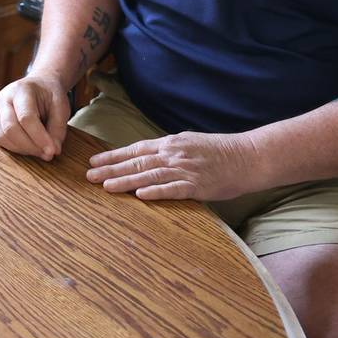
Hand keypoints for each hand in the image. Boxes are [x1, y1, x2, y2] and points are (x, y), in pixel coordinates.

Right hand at [0, 73, 69, 161]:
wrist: (39, 85)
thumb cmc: (49, 94)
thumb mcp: (61, 106)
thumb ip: (58, 128)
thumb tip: (54, 150)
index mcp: (21, 90)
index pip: (26, 117)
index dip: (39, 137)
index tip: (52, 151)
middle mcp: (4, 99)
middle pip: (10, 128)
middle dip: (30, 146)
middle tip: (48, 154)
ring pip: (2, 136)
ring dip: (22, 149)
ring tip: (40, 150)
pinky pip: (0, 140)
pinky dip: (15, 148)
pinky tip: (30, 147)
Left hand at [86, 131, 262, 200]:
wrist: (248, 156)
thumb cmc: (220, 151)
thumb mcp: (190, 143)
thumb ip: (169, 150)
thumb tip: (150, 156)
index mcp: (171, 143)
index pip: (135, 149)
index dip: (113, 155)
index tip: (94, 161)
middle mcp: (174, 154)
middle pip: (136, 162)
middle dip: (110, 169)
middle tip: (89, 175)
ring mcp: (185, 169)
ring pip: (149, 175)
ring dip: (125, 181)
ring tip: (105, 186)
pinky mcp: (197, 185)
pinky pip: (173, 189)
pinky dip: (156, 192)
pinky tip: (139, 195)